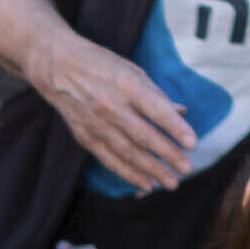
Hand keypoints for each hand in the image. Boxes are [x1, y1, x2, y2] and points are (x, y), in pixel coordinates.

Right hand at [44, 21, 206, 197]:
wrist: (57, 67)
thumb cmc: (100, 64)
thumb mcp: (131, 70)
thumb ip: (156, 94)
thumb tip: (182, 112)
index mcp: (126, 84)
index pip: (156, 110)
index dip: (175, 128)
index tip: (193, 143)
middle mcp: (111, 105)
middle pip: (144, 136)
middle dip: (168, 155)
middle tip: (187, 169)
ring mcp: (96, 123)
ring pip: (128, 153)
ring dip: (151, 170)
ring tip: (172, 183)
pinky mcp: (85, 136)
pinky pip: (110, 160)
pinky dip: (128, 174)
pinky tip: (146, 184)